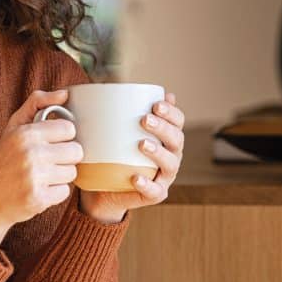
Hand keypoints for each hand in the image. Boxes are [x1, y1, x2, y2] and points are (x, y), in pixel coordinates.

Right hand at [0, 89, 81, 255]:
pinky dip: (54, 193)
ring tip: (41, 176)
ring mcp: (35, 177)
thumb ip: (37, 104)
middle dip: (65, 157)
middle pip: (76, 151)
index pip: (69, 129)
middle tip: (48, 161)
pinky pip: (65, 192)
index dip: (63, 137)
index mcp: (26, 133)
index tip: (51, 143)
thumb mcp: (13, 127)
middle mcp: (31, 153)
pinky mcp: (39, 199)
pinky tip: (38, 190)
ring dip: (60, 176)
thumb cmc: (2, 161)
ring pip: (72, 172)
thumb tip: (65, 93)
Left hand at [78, 92, 184, 223]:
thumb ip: (118, 111)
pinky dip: (147, 184)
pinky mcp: (154, 194)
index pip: (178, 121)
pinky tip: (135, 177)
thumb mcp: (114, 130)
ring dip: (158, 153)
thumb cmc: (112, 153)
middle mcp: (171, 156)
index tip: (156, 104)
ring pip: (170, 164)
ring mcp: (164, 177)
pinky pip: (155, 191)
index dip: (172, 112)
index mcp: (166, 137)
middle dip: (163, 128)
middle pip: (176, 140)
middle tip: (144, 120)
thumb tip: (116, 87)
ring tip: (141, 144)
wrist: (104, 189)